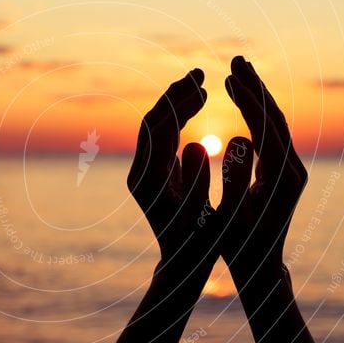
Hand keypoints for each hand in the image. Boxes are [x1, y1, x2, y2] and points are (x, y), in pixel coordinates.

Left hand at [126, 67, 253, 289]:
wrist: (182, 268)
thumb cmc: (198, 246)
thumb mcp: (203, 216)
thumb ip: (198, 181)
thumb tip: (198, 144)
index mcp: (148, 180)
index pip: (157, 128)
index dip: (177, 102)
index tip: (202, 82)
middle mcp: (140, 173)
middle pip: (152, 122)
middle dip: (175, 96)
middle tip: (200, 74)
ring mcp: (146, 173)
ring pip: (157, 128)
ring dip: (177, 105)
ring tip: (202, 86)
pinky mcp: (155, 175)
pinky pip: (164, 137)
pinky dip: (179, 119)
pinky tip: (199, 106)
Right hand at [218, 56, 307, 297]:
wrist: (262, 269)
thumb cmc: (240, 248)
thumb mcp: (232, 217)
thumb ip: (233, 177)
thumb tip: (234, 137)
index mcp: (282, 178)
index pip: (267, 128)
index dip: (248, 100)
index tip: (229, 75)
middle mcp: (294, 169)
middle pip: (277, 118)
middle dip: (257, 87)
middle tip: (238, 59)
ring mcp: (293, 170)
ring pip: (278, 124)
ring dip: (258, 96)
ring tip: (239, 74)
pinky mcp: (287, 173)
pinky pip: (273, 135)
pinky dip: (258, 114)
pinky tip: (244, 103)